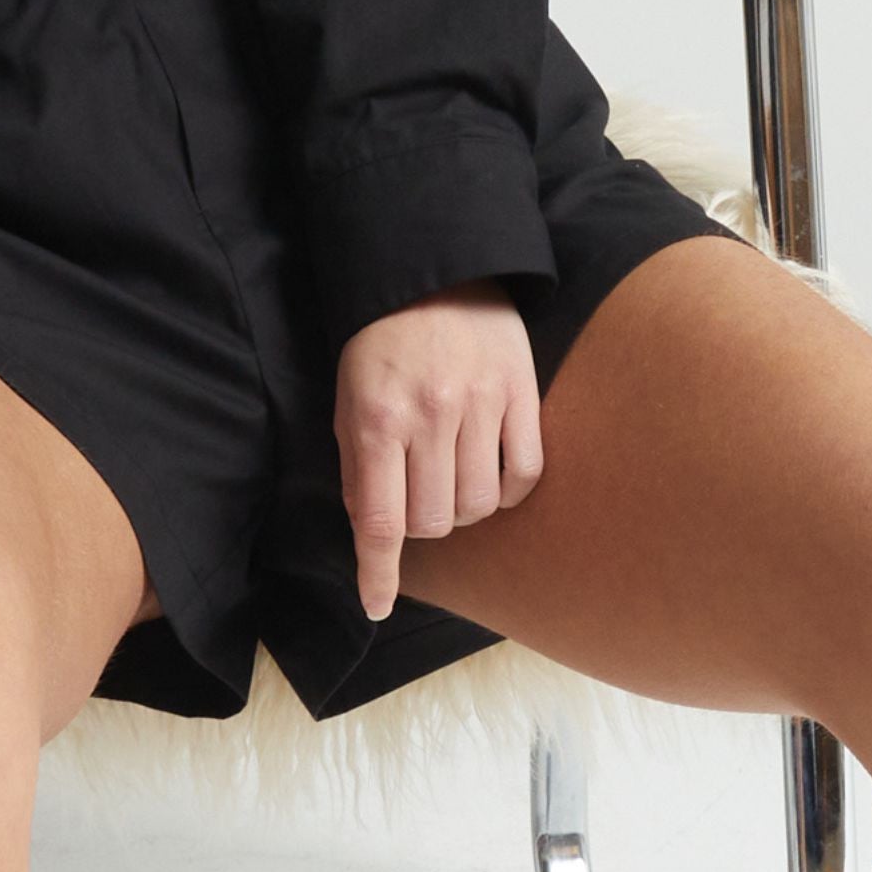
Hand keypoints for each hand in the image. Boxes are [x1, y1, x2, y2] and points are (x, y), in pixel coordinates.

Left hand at [335, 282, 545, 619]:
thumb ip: (358, 466)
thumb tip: (373, 531)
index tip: (376, 604)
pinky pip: (524, 472)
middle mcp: (429, 418)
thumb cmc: (379, 341)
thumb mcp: (347, 400)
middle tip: (416, 496)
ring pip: (479, 504)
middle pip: (434, 522)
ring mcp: (481, 406)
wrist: (433, 267)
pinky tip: (491, 473)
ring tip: (452, 479)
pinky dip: (508, 489)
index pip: (380, 522)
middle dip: (422, 526)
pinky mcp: (521, 392)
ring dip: (463, 509)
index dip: (378, 572)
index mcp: (376, 421)